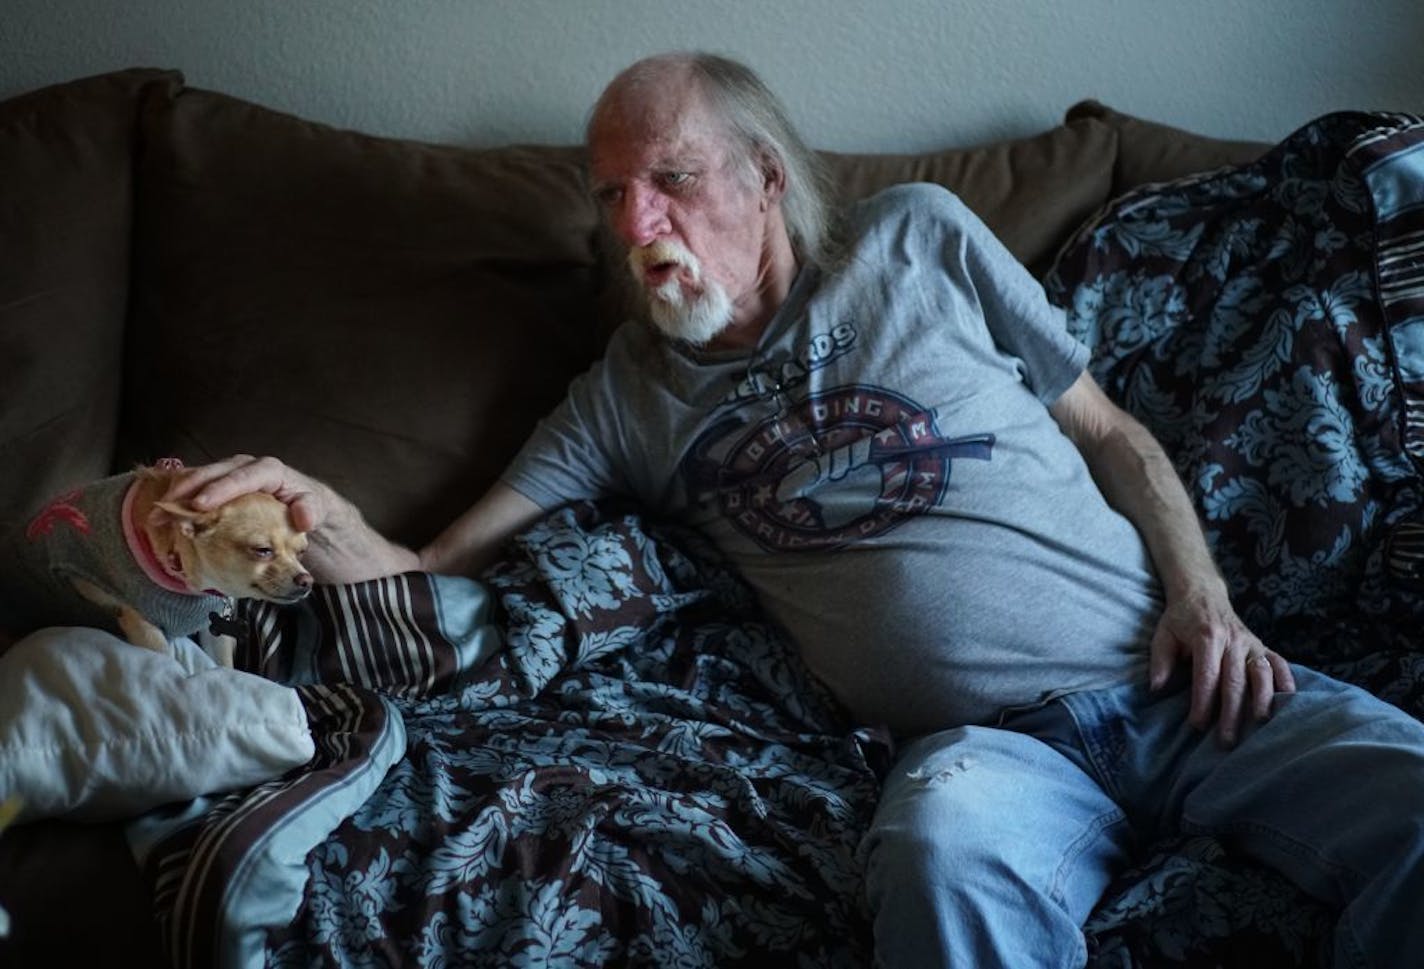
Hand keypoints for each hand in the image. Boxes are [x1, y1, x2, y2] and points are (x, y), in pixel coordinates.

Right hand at [157, 454, 328, 532]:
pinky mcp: (217, 486)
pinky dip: (178, 502)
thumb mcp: (314, 507)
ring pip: (198, 480)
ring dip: (175, 497)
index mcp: (267, 470)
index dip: (219, 490)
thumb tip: (304, 518)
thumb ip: (310, 509)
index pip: (242, 477)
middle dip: (187, 491)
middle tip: (166, 510)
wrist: (301, 505)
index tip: (201, 505)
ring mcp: (228, 475)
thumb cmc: (306, 506)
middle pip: (212, 474)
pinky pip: (194, 490)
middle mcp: (243, 468)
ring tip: (155, 517)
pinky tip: (161, 518)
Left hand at [1148, 589, 1295, 745]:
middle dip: (1231, 713)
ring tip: (1260, 725)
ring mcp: (1251, 643)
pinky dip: (1287, 682)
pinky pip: (1280, 664)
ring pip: (1262, 674)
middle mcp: (1233, 640)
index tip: (1197, 725)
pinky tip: (1288, 703)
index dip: (1203, 702)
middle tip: (1226, 740)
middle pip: (1235, 681)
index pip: (1207, 675)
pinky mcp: (1263, 645)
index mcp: (1206, 637)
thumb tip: (1156, 689)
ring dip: (1262, 700)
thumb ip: (1160, 661)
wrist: (1202, 593)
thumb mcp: (1163, 635)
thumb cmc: (1180, 620)